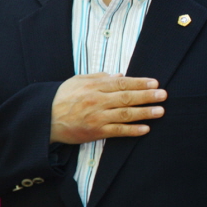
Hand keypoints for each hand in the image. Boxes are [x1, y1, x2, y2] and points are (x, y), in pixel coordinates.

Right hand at [49, 74, 165, 143]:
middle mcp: (97, 101)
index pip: (122, 83)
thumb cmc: (62, 97)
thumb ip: (100, 77)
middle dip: (147, 96)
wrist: (44, 118)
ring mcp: (97, 117)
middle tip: (163, 95)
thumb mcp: (78, 81)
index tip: (154, 83)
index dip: (140, 83)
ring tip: (160, 111)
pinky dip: (132, 130)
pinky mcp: (95, 132)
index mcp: (94, 86)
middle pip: (127, 97)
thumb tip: (121, 75)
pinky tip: (145, 129)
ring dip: (144, 113)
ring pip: (125, 114)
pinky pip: (117, 131)